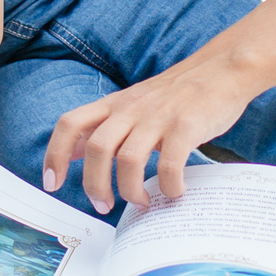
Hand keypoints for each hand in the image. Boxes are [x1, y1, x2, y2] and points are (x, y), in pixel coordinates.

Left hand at [44, 56, 253, 211]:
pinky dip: (168, 186)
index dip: (55, 155)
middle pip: (97, 148)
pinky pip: (169, 164)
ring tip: (142, 202)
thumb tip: (74, 151)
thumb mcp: (134, 104)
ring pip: (128, 160)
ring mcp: (158, 116)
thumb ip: (107, 125)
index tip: (52, 184)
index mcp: (115, 104)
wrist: (223, 69)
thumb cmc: (179, 93)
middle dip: (95, 185)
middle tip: (104, 205)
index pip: (70, 124)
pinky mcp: (186, 125)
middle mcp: (131, 108)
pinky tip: (174, 192)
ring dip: (130, 191)